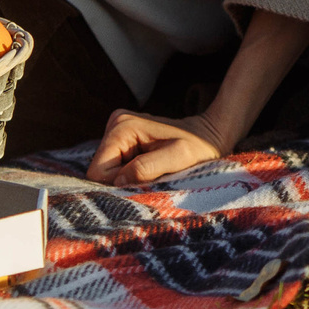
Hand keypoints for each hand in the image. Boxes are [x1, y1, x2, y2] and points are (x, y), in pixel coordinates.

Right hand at [86, 107, 228, 185]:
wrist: (210, 136)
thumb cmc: (198, 147)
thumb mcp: (178, 158)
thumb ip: (146, 168)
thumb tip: (117, 182)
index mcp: (123, 127)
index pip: (98, 171)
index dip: (118, 184)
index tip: (145, 181)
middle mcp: (115, 124)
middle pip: (100, 171)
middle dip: (124, 181)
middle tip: (153, 178)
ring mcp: (118, 131)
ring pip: (108, 171)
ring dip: (130, 178)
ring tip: (155, 172)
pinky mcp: (123, 140)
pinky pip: (116, 167)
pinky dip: (132, 174)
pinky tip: (151, 169)